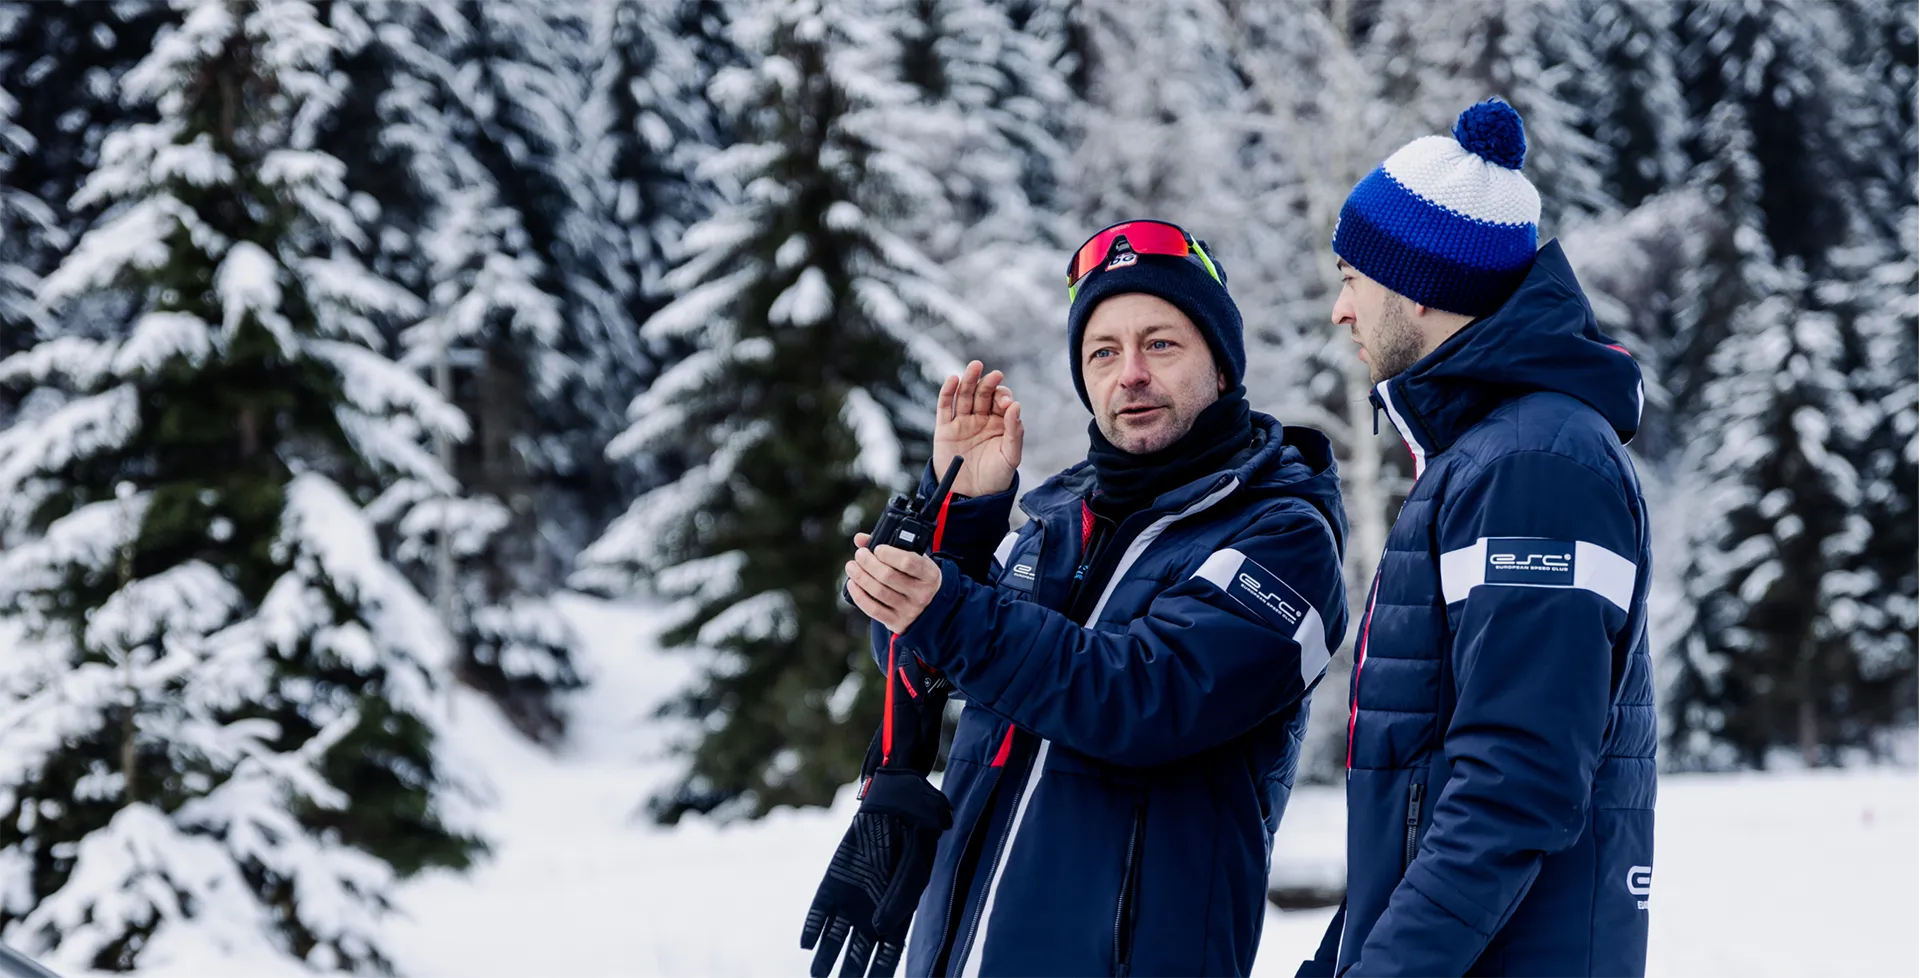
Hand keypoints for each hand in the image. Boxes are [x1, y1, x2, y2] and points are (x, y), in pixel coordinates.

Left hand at [800, 770, 951, 977]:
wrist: (897, 804)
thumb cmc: (915, 838)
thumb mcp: (916, 870)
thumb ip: (900, 901)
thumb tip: (878, 931)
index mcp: (898, 916)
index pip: (887, 957)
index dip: (880, 974)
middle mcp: (872, 912)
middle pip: (857, 954)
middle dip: (849, 974)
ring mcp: (851, 898)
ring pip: (835, 937)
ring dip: (826, 958)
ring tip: (816, 976)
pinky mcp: (833, 882)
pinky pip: (820, 910)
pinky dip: (813, 927)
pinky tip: (806, 945)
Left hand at [846, 535, 942, 633]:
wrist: (930, 607)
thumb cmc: (917, 577)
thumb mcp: (914, 560)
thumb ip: (890, 547)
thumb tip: (860, 539)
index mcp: (929, 574)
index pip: (907, 562)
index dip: (888, 553)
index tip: (877, 548)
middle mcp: (922, 594)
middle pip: (888, 576)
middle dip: (868, 563)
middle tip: (859, 555)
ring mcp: (909, 610)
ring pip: (878, 592)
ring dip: (860, 577)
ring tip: (851, 566)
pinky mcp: (897, 622)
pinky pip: (873, 610)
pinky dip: (859, 596)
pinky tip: (852, 584)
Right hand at [934, 360, 1021, 497]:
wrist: (971, 496)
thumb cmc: (995, 477)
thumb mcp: (1011, 456)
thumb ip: (1015, 431)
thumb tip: (1016, 406)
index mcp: (999, 423)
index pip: (1001, 401)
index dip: (1003, 397)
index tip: (1006, 403)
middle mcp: (980, 419)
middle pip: (982, 394)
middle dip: (988, 383)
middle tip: (995, 375)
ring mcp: (962, 422)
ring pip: (964, 396)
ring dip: (969, 380)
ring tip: (975, 367)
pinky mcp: (945, 428)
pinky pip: (945, 407)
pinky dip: (947, 392)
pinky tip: (953, 379)